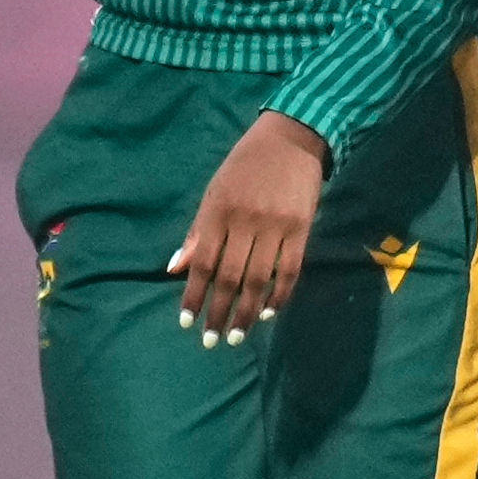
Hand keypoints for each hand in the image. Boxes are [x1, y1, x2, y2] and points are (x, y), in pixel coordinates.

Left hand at [169, 111, 326, 340]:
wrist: (291, 138)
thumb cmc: (244, 167)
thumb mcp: (214, 193)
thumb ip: (197, 233)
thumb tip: (175, 269)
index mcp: (218, 212)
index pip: (203, 263)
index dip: (194, 295)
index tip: (187, 321)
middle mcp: (245, 221)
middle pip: (230, 277)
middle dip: (219, 312)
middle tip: (212, 340)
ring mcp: (275, 226)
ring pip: (259, 279)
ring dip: (247, 312)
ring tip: (238, 336)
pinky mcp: (301, 228)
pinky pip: (290, 270)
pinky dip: (279, 294)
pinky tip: (268, 312)